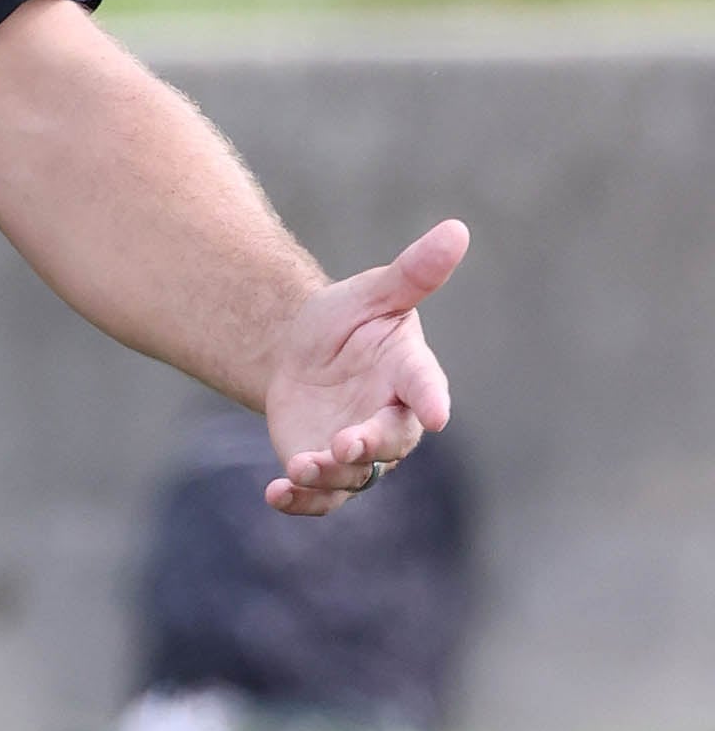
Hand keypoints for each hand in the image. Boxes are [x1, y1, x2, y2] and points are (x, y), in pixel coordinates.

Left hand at [262, 218, 465, 515]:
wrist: (297, 351)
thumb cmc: (346, 321)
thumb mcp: (373, 294)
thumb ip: (413, 273)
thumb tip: (456, 229)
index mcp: (409, 374)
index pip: (426, 389)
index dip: (431, 400)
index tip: (435, 414)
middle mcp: (390, 418)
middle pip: (391, 441)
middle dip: (370, 445)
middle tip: (346, 444)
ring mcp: (359, 449)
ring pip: (355, 476)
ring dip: (330, 475)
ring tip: (299, 467)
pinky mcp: (325, 469)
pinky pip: (321, 497)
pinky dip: (300, 501)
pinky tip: (274, 494)